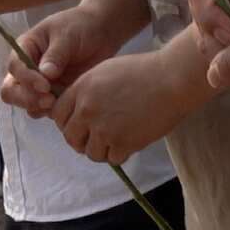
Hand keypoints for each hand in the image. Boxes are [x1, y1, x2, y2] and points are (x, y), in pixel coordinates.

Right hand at [0, 2, 136, 117]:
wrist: (101, 32)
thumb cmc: (80, 26)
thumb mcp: (67, 35)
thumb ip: (55, 55)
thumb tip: (45, 75)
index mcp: (25, 49)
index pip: (15, 67)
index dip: (26, 79)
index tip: (45, 86)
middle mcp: (27, 69)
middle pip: (11, 90)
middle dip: (26, 99)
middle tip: (49, 100)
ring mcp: (40, 85)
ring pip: (27, 104)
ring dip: (39, 107)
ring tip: (59, 103)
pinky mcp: (54, 95)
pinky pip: (46, 110)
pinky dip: (54, 112)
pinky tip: (68, 105)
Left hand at [54, 47, 204, 164]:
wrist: (171, 80)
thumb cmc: (143, 71)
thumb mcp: (105, 71)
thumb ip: (86, 90)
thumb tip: (77, 109)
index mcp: (81, 89)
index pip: (57, 115)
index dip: (66, 122)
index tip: (79, 125)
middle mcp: (87, 110)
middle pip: (70, 137)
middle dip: (81, 140)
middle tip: (96, 138)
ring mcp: (104, 129)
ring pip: (91, 152)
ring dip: (101, 150)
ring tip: (115, 141)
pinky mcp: (123, 143)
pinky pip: (112, 159)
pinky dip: (120, 154)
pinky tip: (129, 143)